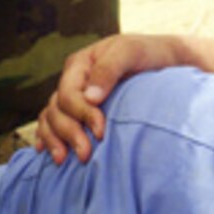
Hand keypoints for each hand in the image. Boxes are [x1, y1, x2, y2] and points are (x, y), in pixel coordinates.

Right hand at [36, 35, 181, 163]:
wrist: (165, 62)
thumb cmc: (147, 55)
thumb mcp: (130, 52)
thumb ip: (109, 69)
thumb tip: (90, 98)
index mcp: (79, 65)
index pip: (68, 94)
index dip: (81, 114)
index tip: (101, 132)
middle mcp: (72, 81)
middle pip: (56, 109)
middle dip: (68, 132)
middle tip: (85, 155)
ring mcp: (73, 98)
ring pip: (50, 119)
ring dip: (54, 140)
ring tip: (64, 161)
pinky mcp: (77, 112)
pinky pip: (52, 124)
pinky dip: (48, 138)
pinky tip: (50, 153)